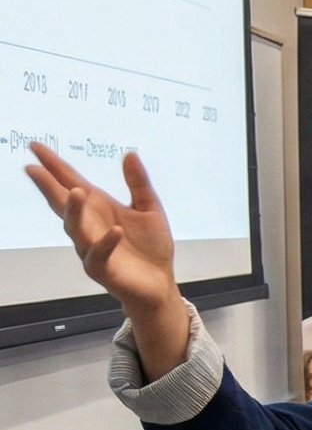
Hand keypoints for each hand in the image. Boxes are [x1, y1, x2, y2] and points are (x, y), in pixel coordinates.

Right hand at [26, 143, 178, 315]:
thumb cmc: (150, 246)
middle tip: (34, 169)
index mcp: (98, 208)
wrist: (160, 282)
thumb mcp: (149, 208)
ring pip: (75, 229)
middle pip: (62, 203)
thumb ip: (138, 183)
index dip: (54, 166)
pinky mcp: (102, 269)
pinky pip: (98, 255)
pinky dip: (105, 242)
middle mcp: (88, 226)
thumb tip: (129, 153)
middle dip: (48, 186)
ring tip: (76, 191)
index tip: (36, 146)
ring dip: (74, 210)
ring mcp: (91, 248)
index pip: (70, 182)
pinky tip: (115, 230)